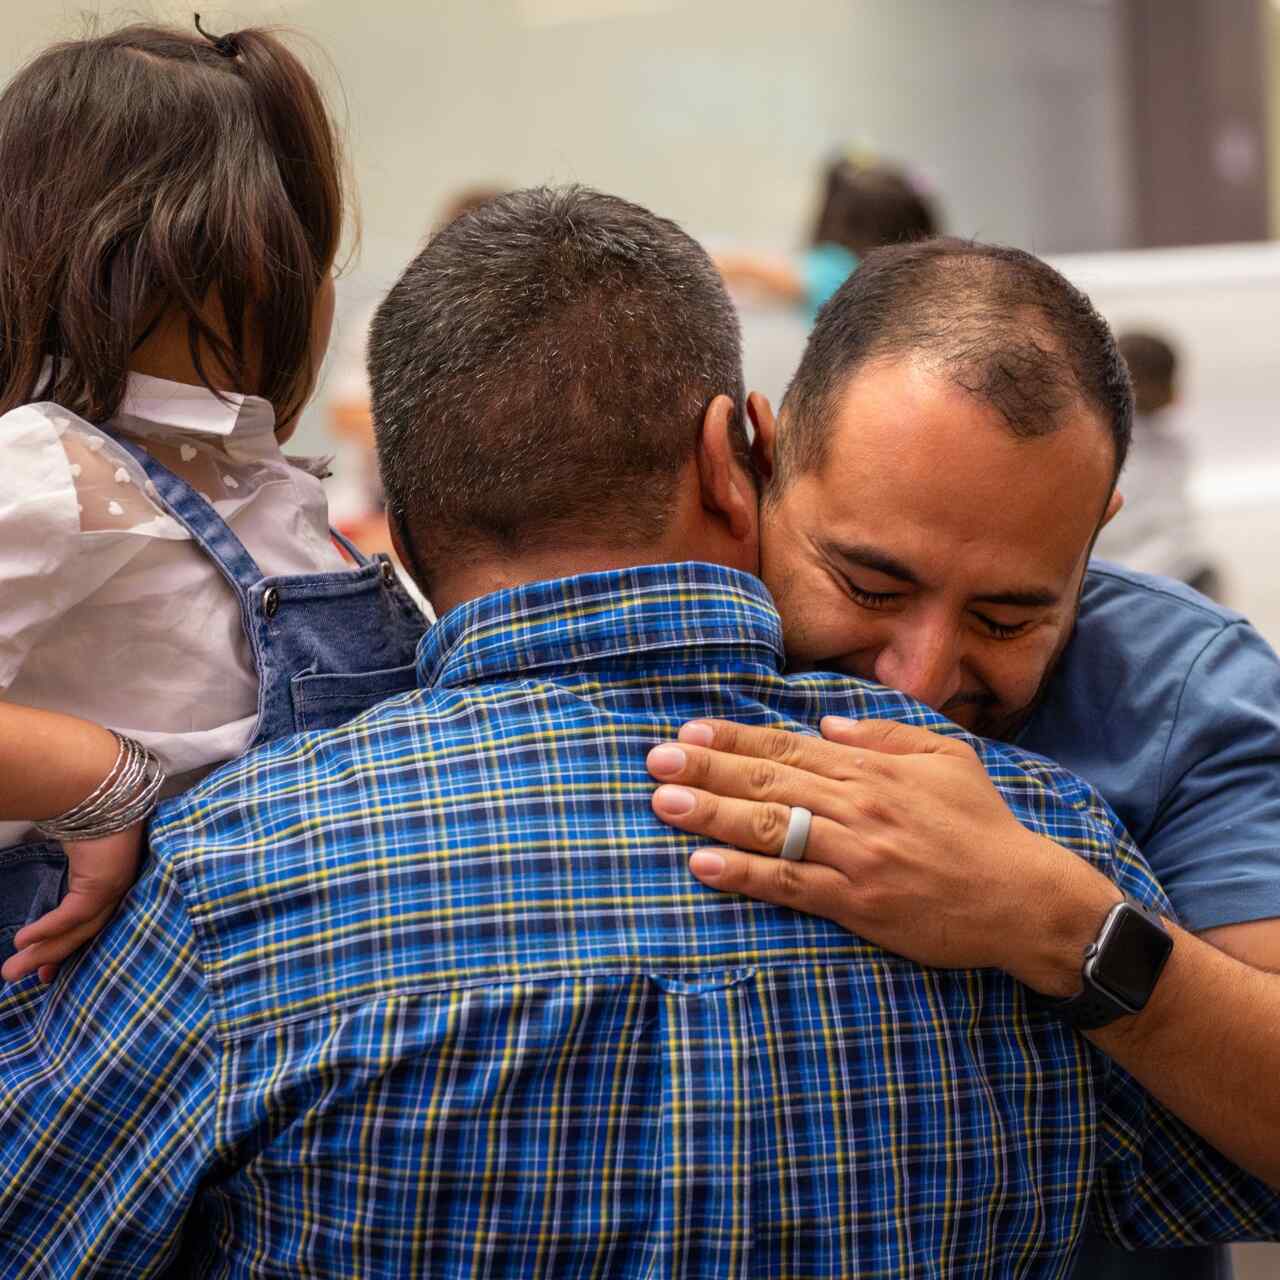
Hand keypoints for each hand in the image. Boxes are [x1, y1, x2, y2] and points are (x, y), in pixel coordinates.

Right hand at [1, 822, 143, 983]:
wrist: (103, 787)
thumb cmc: (89, 811)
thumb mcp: (74, 847)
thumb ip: (65, 871)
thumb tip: (43, 881)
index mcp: (111, 881)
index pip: (88, 924)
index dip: (63, 947)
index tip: (42, 972)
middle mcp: (117, 888)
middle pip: (82, 933)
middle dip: (48, 957)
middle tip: (14, 976)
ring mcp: (114, 887)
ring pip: (78, 929)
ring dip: (43, 950)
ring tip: (12, 969)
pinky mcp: (105, 882)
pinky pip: (74, 913)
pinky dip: (49, 927)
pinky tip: (23, 939)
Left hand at [646, 716, 1118, 995]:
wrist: (1024, 898)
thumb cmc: (983, 826)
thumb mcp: (947, 760)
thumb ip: (886, 736)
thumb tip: (828, 724)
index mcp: (872, 771)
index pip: (788, 749)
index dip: (735, 740)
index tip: (689, 732)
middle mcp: (858, 806)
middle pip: (768, 783)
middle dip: (707, 770)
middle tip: (655, 761)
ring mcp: (856, 855)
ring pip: (771, 829)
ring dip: (712, 815)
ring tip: (663, 804)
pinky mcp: (859, 904)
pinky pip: (791, 885)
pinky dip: (746, 875)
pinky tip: (704, 866)